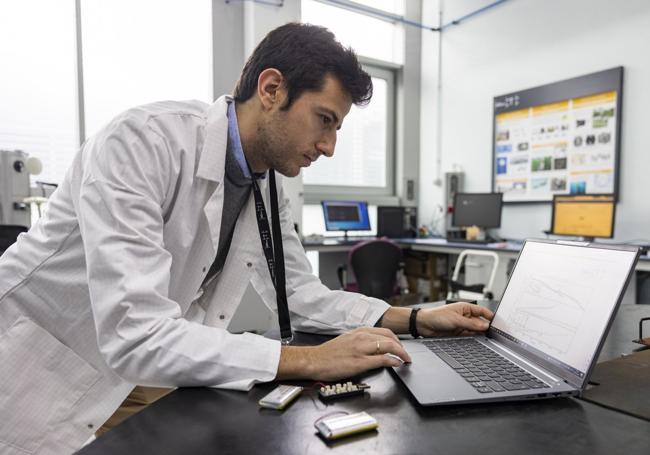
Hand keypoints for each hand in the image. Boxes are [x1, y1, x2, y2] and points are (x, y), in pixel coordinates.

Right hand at [276, 327, 411, 381]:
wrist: (314, 360)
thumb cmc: (328, 353)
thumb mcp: (347, 341)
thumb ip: (361, 341)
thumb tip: (375, 347)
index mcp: (359, 331)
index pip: (384, 332)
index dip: (396, 340)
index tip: (400, 347)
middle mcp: (361, 337)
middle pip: (390, 337)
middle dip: (402, 346)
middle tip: (406, 355)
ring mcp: (361, 349)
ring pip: (389, 346)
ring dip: (401, 353)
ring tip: (405, 360)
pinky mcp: (360, 362)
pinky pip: (382, 359)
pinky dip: (393, 361)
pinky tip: (397, 364)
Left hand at [416, 302, 492, 336]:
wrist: (423, 325)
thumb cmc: (436, 316)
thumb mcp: (455, 320)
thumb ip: (471, 324)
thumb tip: (484, 326)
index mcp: (465, 308)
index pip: (481, 311)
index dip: (490, 316)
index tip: (497, 323)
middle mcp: (465, 316)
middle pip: (480, 322)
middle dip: (486, 327)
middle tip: (494, 333)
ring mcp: (462, 325)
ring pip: (475, 330)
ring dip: (480, 333)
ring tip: (487, 338)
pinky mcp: (458, 333)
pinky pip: (469, 335)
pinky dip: (474, 338)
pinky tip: (479, 340)